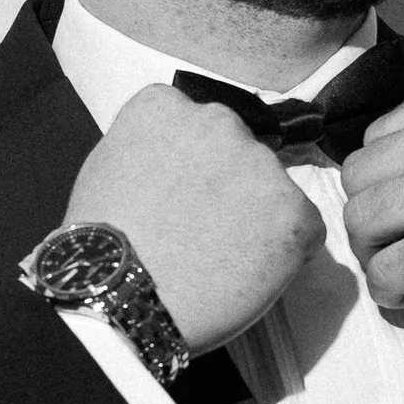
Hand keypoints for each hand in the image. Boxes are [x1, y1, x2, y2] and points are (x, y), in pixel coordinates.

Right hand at [62, 82, 324, 355]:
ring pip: (270, 187)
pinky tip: (249, 274)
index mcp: (166, 106)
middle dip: (227, 182)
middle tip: (202, 229)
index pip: (192, 121)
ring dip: (256, 216)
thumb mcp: (106, 169)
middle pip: (237, 147)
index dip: (189, 163)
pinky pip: (303, 226)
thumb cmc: (100, 246)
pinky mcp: (293, 209)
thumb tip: (172, 161)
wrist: (121, 298)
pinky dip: (287, 251)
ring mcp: (260, 163)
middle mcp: (218, 120)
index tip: (177, 195)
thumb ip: (146, 148)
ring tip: (221, 258)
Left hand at [341, 80, 403, 309]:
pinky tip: (402, 296)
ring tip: (392, 268)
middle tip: (385, 240)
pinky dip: (386, 289)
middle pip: (360, 178)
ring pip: (362, 221)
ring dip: (369, 251)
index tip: (394, 202)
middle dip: (366, 214)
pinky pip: (387, 270)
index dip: (381, 177)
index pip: (379, 137)